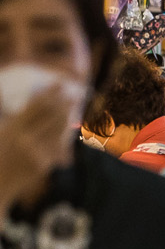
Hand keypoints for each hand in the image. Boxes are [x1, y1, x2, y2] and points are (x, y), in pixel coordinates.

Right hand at [0, 87, 75, 213]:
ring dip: (67, 116)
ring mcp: (36, 153)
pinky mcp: (44, 164)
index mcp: (12, 130)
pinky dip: (63, 134)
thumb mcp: (3, 134)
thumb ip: (18, 120)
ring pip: (58, 130)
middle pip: (50, 116)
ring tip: (73, 104)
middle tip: (73, 93)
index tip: (58, 84)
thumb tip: (35, 102)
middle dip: (63, 103)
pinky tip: (69, 125)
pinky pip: (57, 146)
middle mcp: (24, 140)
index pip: (35, 107)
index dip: (49, 94)